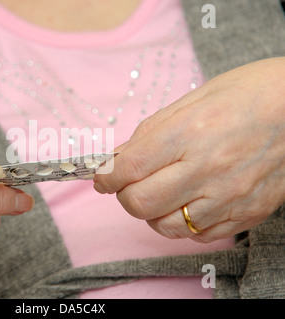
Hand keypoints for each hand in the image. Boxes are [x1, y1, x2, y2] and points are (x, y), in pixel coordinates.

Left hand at [94, 58, 284, 242]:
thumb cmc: (246, 95)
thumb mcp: (191, 101)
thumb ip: (149, 133)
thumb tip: (117, 159)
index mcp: (189, 133)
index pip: (128, 168)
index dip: (105, 176)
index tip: (102, 178)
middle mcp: (208, 169)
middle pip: (140, 204)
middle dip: (125, 196)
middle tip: (129, 184)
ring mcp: (229, 196)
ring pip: (166, 226)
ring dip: (152, 212)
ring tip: (161, 193)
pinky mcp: (247, 214)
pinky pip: (199, 235)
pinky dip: (183, 222)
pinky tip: (189, 202)